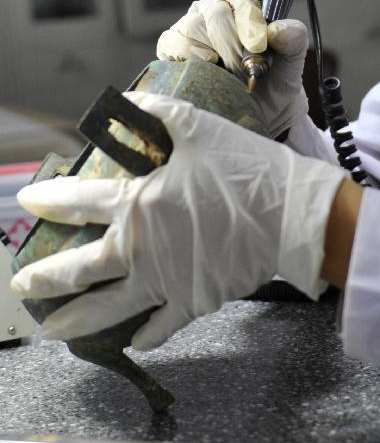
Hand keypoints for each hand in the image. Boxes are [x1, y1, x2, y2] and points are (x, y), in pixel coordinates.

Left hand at [10, 91, 345, 349]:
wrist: (290, 213)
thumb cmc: (244, 167)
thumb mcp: (199, 127)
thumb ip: (156, 114)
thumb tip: (127, 103)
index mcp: (139, 202)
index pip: (80, 202)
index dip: (50, 199)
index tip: (29, 202)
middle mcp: (142, 246)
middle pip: (80, 268)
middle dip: (45, 277)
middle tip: (22, 284)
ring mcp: (165, 279)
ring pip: (108, 308)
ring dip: (75, 321)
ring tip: (52, 330)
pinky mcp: (192, 299)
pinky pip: (160, 325)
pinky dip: (144, 334)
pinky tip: (132, 340)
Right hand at [156, 0, 307, 138]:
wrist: (253, 115)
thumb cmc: (271, 84)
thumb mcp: (291, 64)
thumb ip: (294, 40)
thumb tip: (277, 29)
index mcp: (241, 3)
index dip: (246, 6)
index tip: (259, 38)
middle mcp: (211, 9)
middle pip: (216, 11)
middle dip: (236, 44)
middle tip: (248, 68)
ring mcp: (188, 26)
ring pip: (194, 26)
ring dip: (217, 55)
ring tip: (231, 75)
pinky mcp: (170, 46)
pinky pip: (174, 41)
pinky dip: (192, 56)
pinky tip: (208, 68)